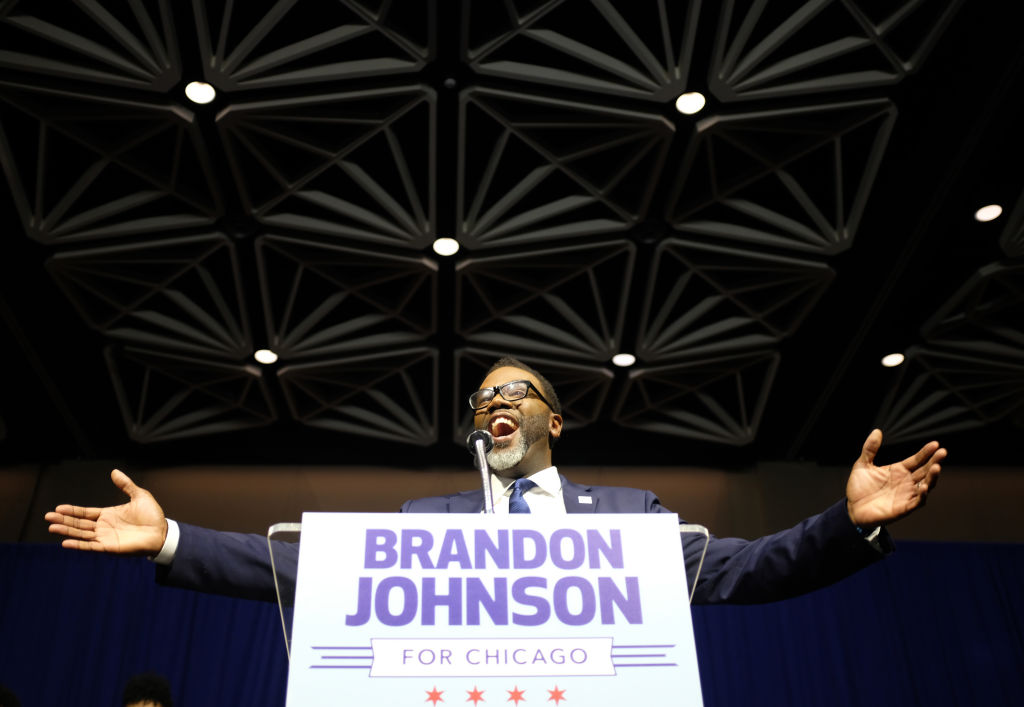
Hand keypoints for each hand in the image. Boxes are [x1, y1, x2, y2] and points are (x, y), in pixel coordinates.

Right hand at [44, 469, 167, 554]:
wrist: (162, 532)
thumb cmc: (152, 516)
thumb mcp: (139, 496)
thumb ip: (126, 485)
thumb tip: (114, 471)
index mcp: (108, 514)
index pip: (85, 513)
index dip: (72, 510)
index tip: (58, 508)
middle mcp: (103, 526)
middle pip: (79, 523)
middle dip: (64, 520)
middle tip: (48, 516)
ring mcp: (105, 537)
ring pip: (81, 534)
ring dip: (67, 531)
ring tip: (52, 527)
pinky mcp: (109, 547)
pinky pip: (90, 546)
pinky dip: (78, 545)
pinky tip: (65, 542)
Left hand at [846, 429, 944, 527]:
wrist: (852, 508)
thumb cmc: (859, 487)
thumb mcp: (863, 465)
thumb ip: (870, 449)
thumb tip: (877, 431)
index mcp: (899, 470)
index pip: (917, 460)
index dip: (926, 452)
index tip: (935, 444)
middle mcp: (906, 482)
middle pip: (925, 471)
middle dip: (934, 461)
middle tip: (943, 452)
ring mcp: (906, 495)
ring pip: (926, 485)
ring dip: (932, 477)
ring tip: (936, 467)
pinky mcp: (903, 508)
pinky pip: (917, 502)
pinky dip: (922, 495)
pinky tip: (925, 487)